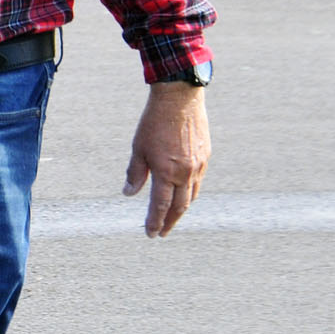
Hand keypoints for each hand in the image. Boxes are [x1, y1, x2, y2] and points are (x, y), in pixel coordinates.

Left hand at [124, 81, 210, 236]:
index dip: (154, 222)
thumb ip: (135, 173)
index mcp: (166, 172)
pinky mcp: (206, 157)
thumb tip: (128, 193)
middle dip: (169, 222)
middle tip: (162, 233)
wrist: (180, 100)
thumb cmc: (154, 123)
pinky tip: (184, 194)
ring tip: (172, 217)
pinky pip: (198, 181)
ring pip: (192, 196)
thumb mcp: (138, 149)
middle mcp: (185, 173)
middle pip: (179, 207)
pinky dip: (190, 192)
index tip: (150, 233)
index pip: (160, 206)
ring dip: (181, 210)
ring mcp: (198, 166)